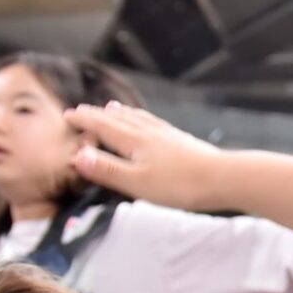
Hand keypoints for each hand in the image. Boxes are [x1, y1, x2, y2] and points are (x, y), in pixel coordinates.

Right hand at [66, 102, 226, 211]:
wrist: (223, 178)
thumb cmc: (180, 184)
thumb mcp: (137, 182)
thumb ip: (108, 170)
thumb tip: (77, 156)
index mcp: (134, 141)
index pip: (103, 126)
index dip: (85, 121)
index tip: (68, 115)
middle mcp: (149, 132)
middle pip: (118, 119)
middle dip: (98, 114)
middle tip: (82, 109)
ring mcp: (167, 135)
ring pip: (138, 119)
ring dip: (121, 113)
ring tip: (112, 107)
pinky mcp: (182, 141)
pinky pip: (155, 124)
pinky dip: (144, 119)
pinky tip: (150, 123)